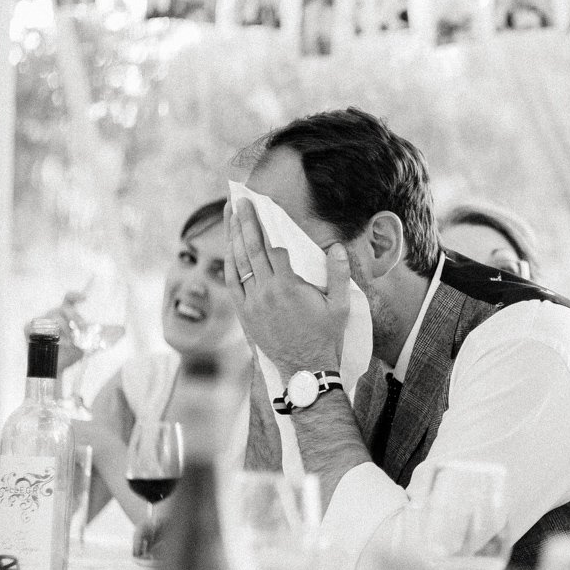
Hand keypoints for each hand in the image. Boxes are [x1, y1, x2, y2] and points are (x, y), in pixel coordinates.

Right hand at [24, 291, 87, 372]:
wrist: (54, 368)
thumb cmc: (69, 355)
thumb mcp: (83, 344)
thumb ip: (86, 334)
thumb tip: (88, 328)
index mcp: (65, 316)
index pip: (68, 300)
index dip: (75, 296)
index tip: (85, 298)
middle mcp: (51, 315)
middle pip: (62, 308)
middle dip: (75, 317)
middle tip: (81, 327)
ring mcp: (39, 321)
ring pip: (53, 317)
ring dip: (64, 330)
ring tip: (68, 343)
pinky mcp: (28, 328)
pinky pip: (38, 326)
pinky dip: (49, 335)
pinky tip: (54, 344)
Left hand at [226, 197, 349, 378]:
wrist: (305, 368)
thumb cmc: (326, 336)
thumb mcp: (341, 306)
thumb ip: (340, 275)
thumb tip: (336, 247)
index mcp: (289, 287)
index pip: (274, 246)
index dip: (267, 224)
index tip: (263, 206)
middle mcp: (267, 292)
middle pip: (252, 249)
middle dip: (245, 222)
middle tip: (240, 201)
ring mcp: (252, 303)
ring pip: (238, 263)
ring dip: (233, 236)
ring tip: (230, 215)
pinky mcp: (245, 313)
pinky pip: (232, 282)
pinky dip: (229, 262)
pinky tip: (229, 247)